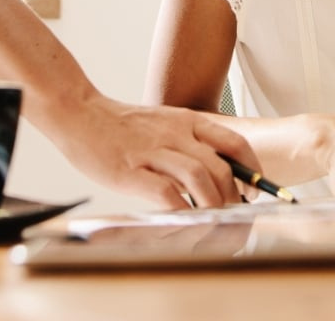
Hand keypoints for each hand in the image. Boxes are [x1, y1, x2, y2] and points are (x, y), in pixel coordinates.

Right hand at [51, 94, 261, 208]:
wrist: (79, 113)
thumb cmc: (121, 125)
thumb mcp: (164, 123)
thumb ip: (188, 143)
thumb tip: (213, 175)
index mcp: (187, 121)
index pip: (234, 143)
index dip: (252, 169)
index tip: (254, 189)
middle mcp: (175, 134)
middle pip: (221, 165)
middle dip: (235, 195)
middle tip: (235, 212)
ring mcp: (153, 151)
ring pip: (200, 177)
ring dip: (213, 202)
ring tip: (215, 218)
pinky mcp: (130, 171)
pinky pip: (166, 192)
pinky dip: (182, 209)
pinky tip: (185, 220)